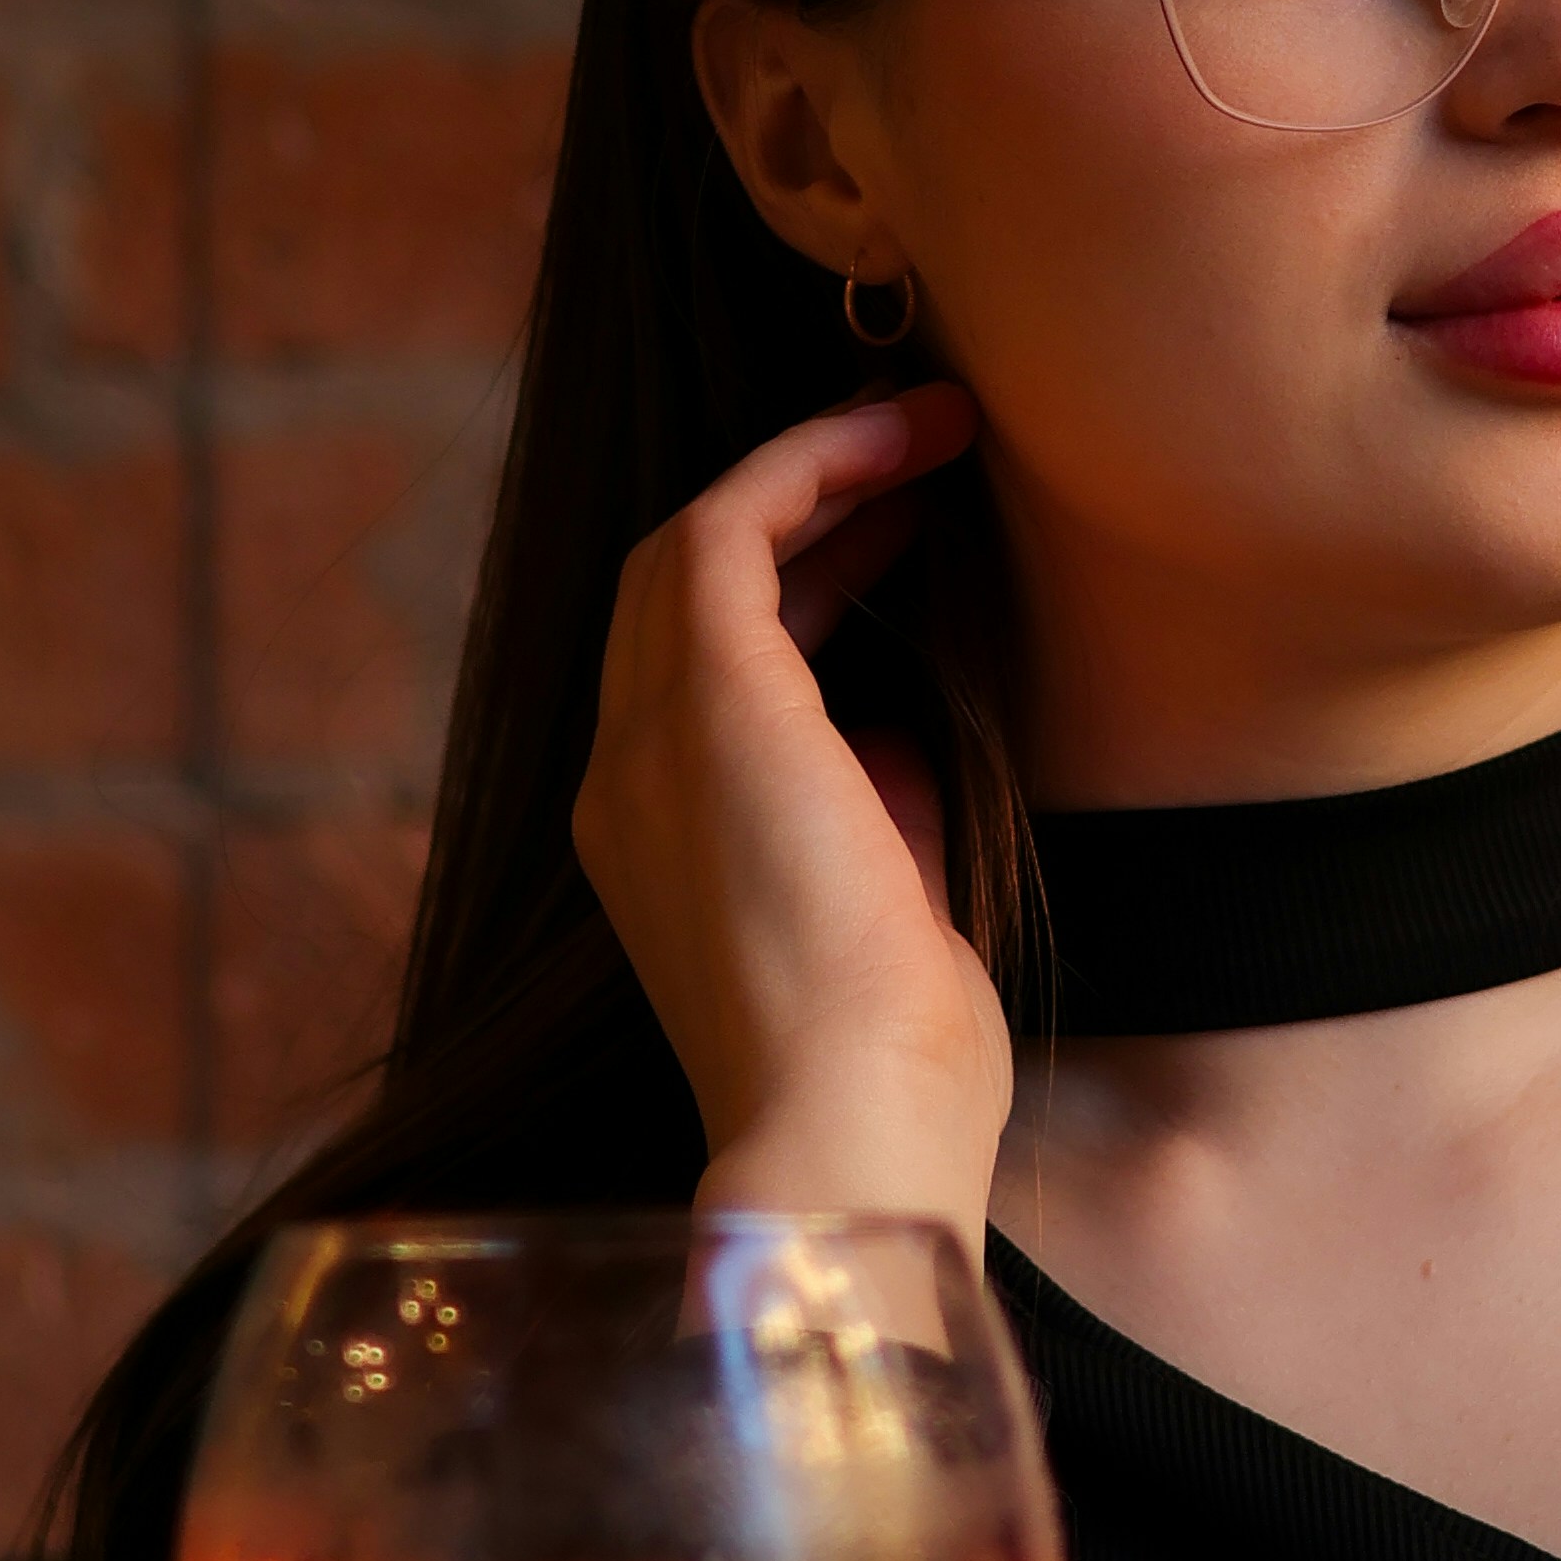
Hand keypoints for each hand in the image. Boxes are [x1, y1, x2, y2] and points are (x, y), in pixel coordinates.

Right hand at [572, 385, 1013, 1257]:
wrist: (854, 1131)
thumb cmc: (892, 1063)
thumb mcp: (885, 909)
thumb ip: (871, 813)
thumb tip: (891, 729)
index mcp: (658, 843)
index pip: (712, 662)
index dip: (808, 574)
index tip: (911, 527)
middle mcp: (623, 782)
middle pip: (684, 587)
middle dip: (808, 503)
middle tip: (932, 457)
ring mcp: (643, 744)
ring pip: (690, 543)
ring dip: (815, 466)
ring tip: (938, 428)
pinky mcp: (700, 711)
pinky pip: (727, 531)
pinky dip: (810, 470)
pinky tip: (903, 448)